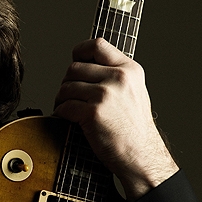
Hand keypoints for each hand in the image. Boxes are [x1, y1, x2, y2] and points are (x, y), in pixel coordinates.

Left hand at [53, 38, 178, 201]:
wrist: (140, 156)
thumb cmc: (133, 129)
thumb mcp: (133, 91)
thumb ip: (114, 74)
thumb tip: (83, 63)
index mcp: (129, 70)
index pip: (97, 45)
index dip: (80, 51)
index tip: (75, 60)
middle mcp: (118, 78)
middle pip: (75, 67)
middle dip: (67, 82)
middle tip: (70, 96)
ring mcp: (105, 94)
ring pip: (66, 86)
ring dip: (61, 99)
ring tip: (68, 108)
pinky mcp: (93, 112)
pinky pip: (64, 106)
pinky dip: (61, 113)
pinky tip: (68, 119)